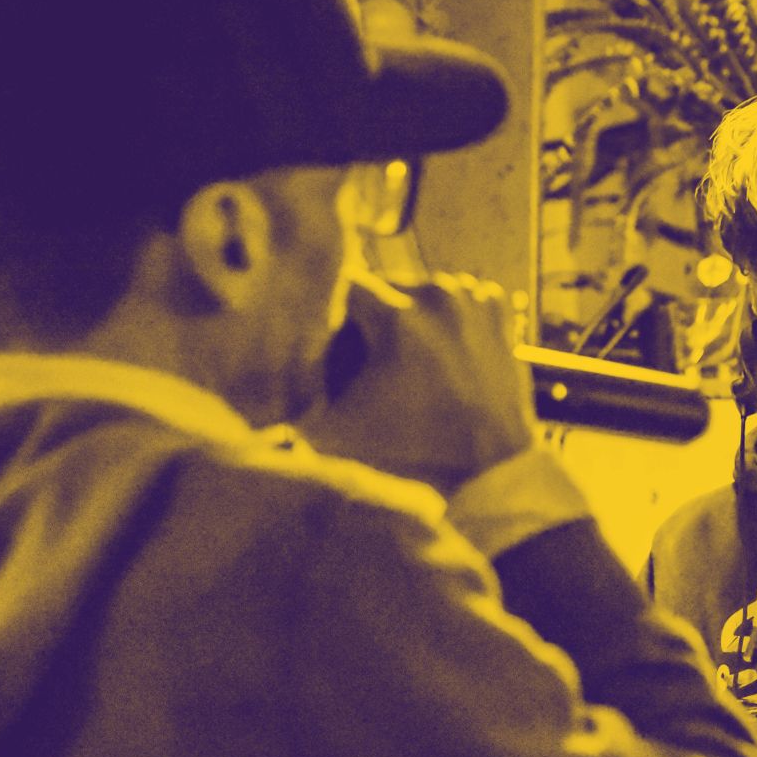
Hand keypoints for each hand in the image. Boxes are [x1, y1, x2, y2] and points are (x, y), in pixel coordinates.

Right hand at [302, 271, 535, 495]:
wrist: (487, 471)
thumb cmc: (412, 455)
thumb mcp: (339, 437)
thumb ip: (290, 413)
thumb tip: (259, 402)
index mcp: (397, 317)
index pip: (342, 285)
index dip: (329, 309)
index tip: (328, 332)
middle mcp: (436, 296)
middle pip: (383, 285)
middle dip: (370, 315)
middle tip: (368, 354)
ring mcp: (471, 301)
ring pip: (421, 289)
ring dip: (409, 313)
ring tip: (407, 356)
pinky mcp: (497, 312)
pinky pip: (460, 295)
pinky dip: (449, 315)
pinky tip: (442, 347)